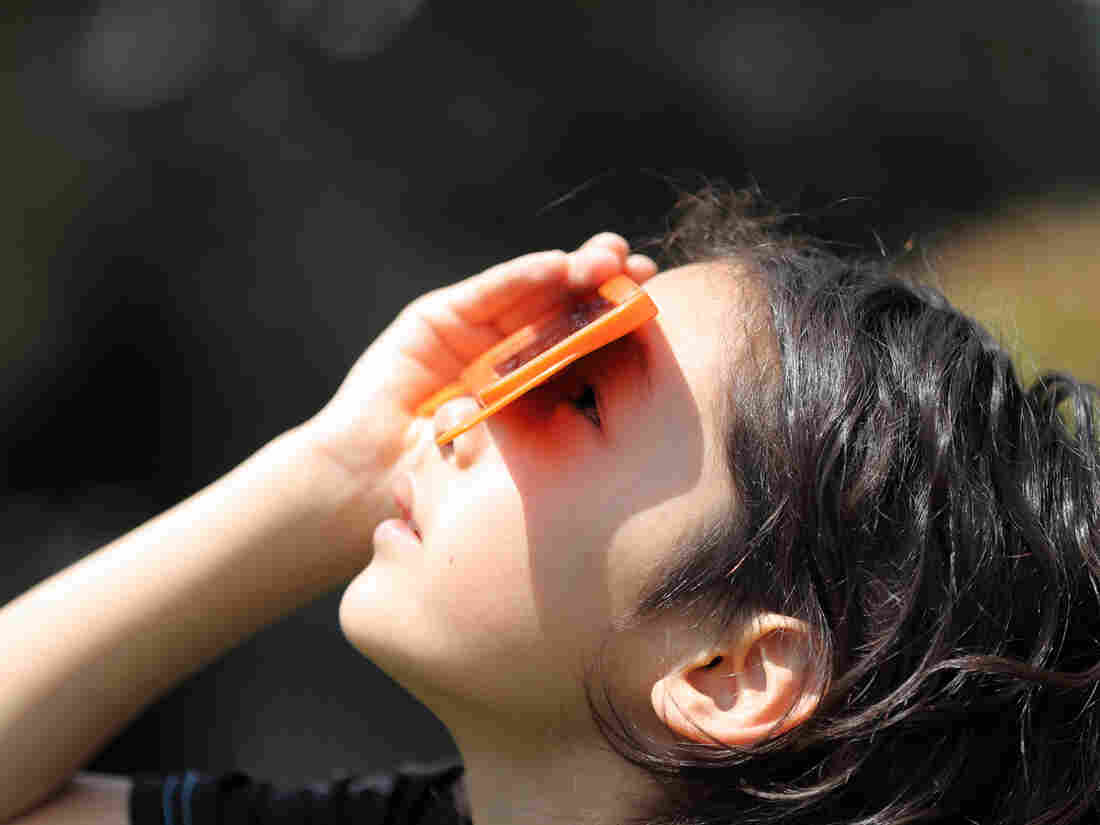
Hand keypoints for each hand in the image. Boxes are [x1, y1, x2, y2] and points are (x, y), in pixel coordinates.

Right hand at [305, 234, 655, 520]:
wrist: (367, 483)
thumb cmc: (447, 488)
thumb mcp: (521, 456)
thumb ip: (561, 425)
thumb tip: (635, 407)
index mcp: (539, 390)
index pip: (589, 347)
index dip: (621, 324)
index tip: (657, 305)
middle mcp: (511, 355)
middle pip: (566, 311)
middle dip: (603, 288)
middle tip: (639, 271)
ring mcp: (476, 333)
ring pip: (532, 294)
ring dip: (571, 272)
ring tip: (606, 260)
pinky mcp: (438, 317)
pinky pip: (488, 293)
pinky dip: (522, 277)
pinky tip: (558, 266)